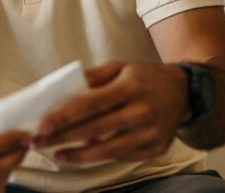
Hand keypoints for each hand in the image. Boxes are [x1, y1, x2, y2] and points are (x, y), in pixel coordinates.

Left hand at [33, 62, 189, 163]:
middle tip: (39, 141)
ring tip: (58, 154)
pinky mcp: (155, 148)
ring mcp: (150, 133)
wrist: (185, 93)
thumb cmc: (145, 78)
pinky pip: (122, 157)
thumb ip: (93, 76)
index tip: (43, 124)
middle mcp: (142, 111)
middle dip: (64, 137)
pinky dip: (101, 157)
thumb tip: (62, 87)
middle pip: (96, 129)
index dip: (66, 116)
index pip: (92, 104)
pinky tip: (83, 155)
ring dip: (79, 155)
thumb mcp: (121, 67)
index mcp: (131, 87)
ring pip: (109, 150)